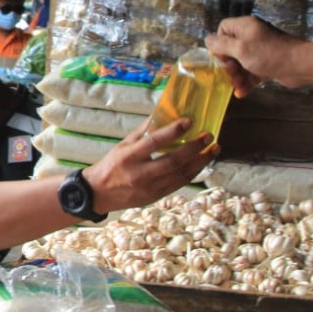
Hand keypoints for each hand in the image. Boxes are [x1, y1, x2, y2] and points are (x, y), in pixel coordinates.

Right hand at [84, 118, 216, 213]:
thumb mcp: (122, 145)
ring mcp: (149, 187)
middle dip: (195, 148)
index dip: (173, 131)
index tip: (189, 121)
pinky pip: (179, 184)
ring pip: (181, 174)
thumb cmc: (111, 165)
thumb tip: (161, 115)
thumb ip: (142, 132)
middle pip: (173, 161)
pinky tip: (201, 164)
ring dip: (200, 162)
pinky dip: (193, 173)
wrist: (99, 193)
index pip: (154, 142)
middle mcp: (140, 173)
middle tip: (208, 136)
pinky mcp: (155, 197)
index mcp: (129, 156)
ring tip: (213, 150)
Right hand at [205, 16, 297, 97]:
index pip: (223, 29)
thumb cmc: (268, 54)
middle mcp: (252, 36)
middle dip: (228, 64)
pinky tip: (242, 93)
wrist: (300, 65)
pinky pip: (252, 72)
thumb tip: (208, 39)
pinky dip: (247, 81)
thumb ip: (222, 44)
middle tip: (230, 73)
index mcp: (245, 27)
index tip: (220, 56)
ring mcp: (261, 51)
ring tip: (237, 86)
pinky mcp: (267, 64)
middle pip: (231, 48)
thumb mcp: (240, 48)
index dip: (219, 42)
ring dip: (236, 76)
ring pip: (241, 63)